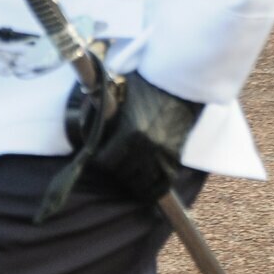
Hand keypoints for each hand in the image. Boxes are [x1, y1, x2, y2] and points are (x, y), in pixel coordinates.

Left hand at [70, 71, 203, 202]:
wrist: (182, 83)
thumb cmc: (149, 84)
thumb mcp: (123, 94)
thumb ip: (108, 111)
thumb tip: (90, 121)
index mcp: (130, 131)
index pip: (105, 160)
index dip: (99, 159)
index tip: (99, 156)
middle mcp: (146, 146)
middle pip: (120, 173)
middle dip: (114, 169)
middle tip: (113, 164)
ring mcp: (163, 154)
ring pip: (139, 183)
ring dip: (131, 180)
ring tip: (128, 173)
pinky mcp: (176, 158)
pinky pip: (161, 185)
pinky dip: (151, 190)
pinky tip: (145, 186)